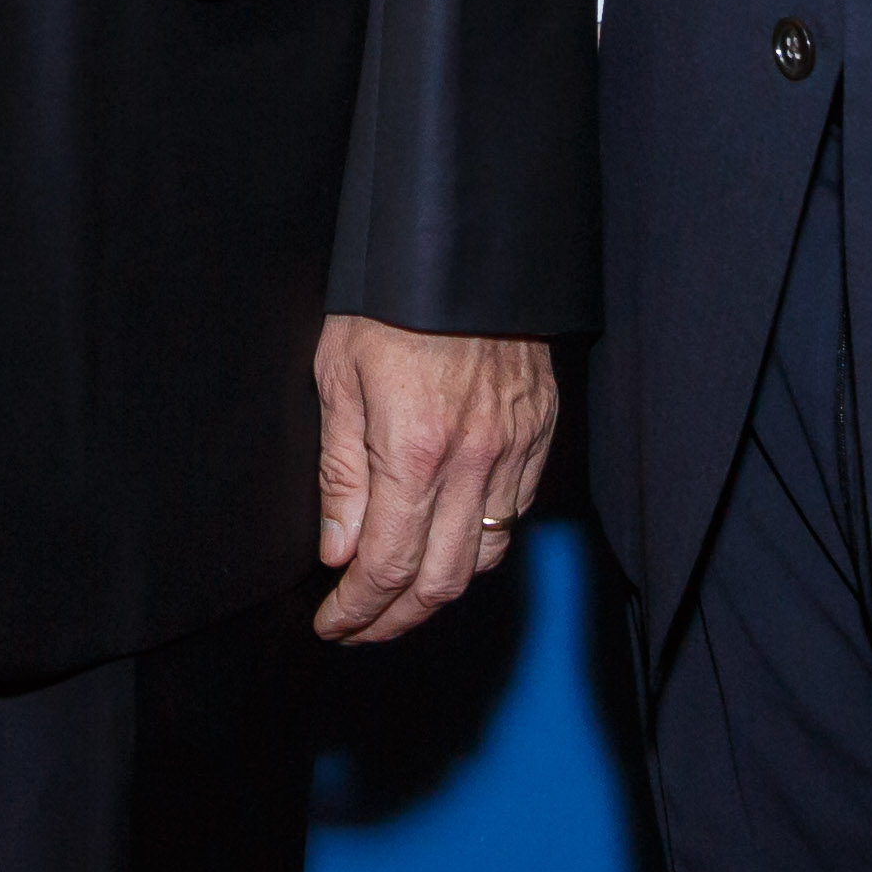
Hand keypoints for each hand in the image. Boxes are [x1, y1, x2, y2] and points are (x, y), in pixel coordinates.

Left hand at [311, 318, 557, 643]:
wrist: (463, 243)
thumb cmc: (388, 299)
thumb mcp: (338, 375)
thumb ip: (341, 472)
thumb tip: (339, 552)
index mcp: (414, 450)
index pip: (387, 566)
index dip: (357, 610)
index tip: (331, 624)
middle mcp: (473, 462)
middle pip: (441, 582)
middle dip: (394, 620)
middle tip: (359, 628)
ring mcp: (514, 451)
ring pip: (484, 559)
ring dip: (438, 592)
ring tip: (398, 598)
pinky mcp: (540, 435)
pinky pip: (515, 517)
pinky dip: (479, 547)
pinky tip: (447, 544)